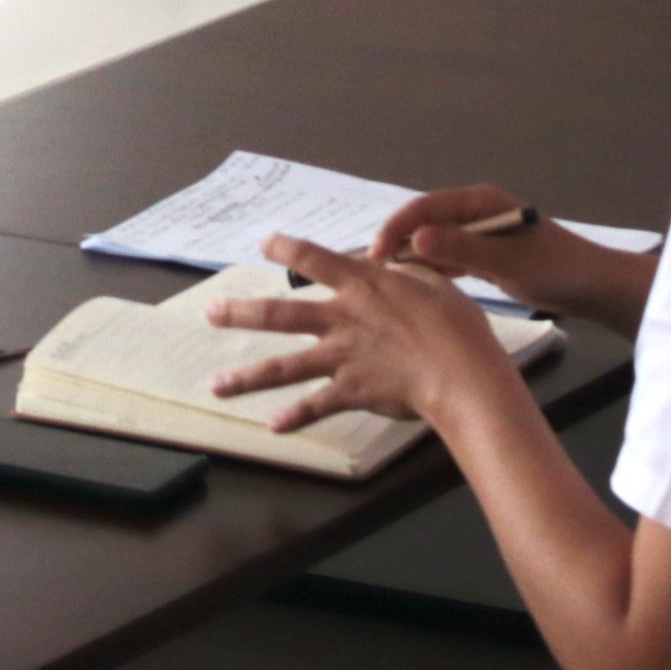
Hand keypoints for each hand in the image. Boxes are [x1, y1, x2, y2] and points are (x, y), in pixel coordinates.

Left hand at [205, 233, 519, 437]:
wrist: (460, 374)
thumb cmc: (455, 325)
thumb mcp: (432, 281)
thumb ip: (404, 271)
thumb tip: (393, 263)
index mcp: (360, 284)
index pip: (311, 257)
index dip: (285, 247)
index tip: (265, 243)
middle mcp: (340, 318)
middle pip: (277, 314)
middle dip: (239, 313)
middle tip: (210, 313)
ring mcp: (340, 357)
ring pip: (282, 367)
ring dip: (245, 377)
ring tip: (217, 385)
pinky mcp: (350, 391)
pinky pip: (314, 406)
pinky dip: (294, 418)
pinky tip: (274, 427)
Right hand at [369, 182, 648, 331]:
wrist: (594, 286)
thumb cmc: (555, 269)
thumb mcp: (507, 261)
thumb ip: (462, 248)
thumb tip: (417, 237)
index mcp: (481, 202)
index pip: (425, 207)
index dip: (396, 228)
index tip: (375, 257)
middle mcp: (478, 211)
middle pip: (425, 221)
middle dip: (398, 242)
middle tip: (374, 274)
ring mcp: (482, 232)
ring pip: (436, 240)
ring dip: (414, 256)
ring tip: (389, 282)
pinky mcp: (487, 253)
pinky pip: (450, 255)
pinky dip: (434, 267)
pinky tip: (418, 286)